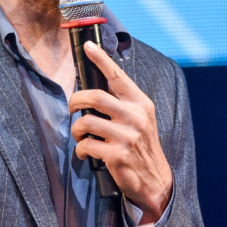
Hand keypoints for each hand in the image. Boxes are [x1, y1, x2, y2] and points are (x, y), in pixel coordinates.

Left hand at [68, 41, 172, 223]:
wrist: (155, 180)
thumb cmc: (141, 146)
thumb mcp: (140, 119)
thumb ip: (122, 103)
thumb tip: (94, 88)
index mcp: (141, 104)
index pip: (118, 76)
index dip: (101, 59)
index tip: (87, 46)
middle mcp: (135, 117)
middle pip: (95, 96)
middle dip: (76, 100)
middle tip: (72, 107)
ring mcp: (126, 136)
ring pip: (86, 122)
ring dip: (76, 129)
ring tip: (80, 134)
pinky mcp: (116, 155)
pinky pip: (86, 146)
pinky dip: (80, 150)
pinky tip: (85, 153)